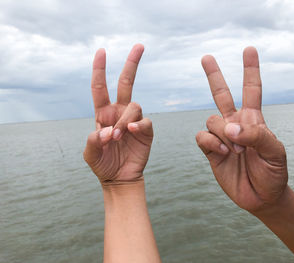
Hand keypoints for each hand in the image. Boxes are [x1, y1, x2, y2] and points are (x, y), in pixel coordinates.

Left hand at [83, 44, 152, 185]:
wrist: (119, 178)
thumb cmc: (102, 163)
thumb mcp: (90, 153)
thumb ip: (94, 140)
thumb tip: (108, 130)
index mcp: (103, 113)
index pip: (100, 87)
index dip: (100, 69)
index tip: (102, 50)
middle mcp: (119, 112)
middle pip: (126, 83)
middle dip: (131, 63)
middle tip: (139, 45)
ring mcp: (133, 121)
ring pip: (134, 105)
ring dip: (124, 119)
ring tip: (117, 136)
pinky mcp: (146, 131)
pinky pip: (145, 121)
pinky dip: (139, 124)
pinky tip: (131, 132)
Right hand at [196, 47, 287, 212]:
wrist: (261, 196)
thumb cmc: (273, 172)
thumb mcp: (275, 151)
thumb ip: (255, 135)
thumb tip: (229, 127)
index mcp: (253, 119)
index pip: (251, 89)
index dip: (250, 70)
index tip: (249, 50)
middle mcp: (235, 123)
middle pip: (221, 94)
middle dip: (214, 75)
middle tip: (206, 57)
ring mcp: (221, 136)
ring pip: (211, 119)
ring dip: (222, 134)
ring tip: (235, 151)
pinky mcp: (210, 149)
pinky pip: (201, 136)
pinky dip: (211, 143)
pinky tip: (222, 153)